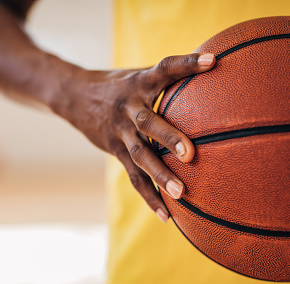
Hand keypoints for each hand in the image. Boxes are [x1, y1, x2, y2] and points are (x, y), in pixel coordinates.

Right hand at [56, 53, 214, 222]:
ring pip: (139, 155)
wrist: (74, 96)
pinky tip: (166, 215)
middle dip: (168, 138)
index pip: (164, 69)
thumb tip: (215, 71)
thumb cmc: (119, 84)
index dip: (186, 65)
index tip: (211, 62)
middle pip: (148, 123)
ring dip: (159, 175)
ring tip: (181, 193)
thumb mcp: (139, 74)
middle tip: (190, 154)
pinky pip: (133, 176)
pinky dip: (149, 196)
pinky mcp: (114, 150)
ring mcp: (119, 131)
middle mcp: (128, 108)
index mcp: (139, 83)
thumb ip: (169, 78)